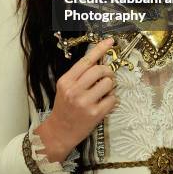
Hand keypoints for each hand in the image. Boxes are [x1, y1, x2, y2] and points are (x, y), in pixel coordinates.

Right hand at [35, 37, 115, 161]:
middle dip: (108, 71)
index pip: (86, 60)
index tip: (110, 41)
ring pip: (108, 83)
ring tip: (104, 92)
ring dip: (110, 86)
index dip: (100, 49)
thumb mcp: (65, 87)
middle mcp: (75, 90)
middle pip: (100, 70)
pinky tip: (105, 103)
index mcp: (66, 80)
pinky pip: (112, 99)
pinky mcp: (95, 114)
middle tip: (107, 77)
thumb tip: (99, 60)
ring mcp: (85, 102)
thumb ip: (79, 74)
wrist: (59, 132)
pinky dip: (112, 99)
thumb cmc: (64, 107)